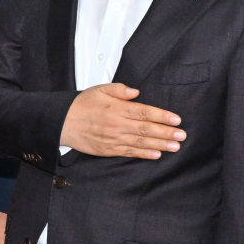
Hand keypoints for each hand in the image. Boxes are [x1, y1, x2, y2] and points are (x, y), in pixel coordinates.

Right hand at [59, 83, 184, 158]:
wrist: (61, 122)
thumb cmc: (80, 105)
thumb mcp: (99, 89)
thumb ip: (119, 89)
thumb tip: (135, 92)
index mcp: (116, 108)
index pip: (144, 112)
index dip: (162, 116)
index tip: (176, 120)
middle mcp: (116, 124)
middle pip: (146, 129)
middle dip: (166, 132)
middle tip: (181, 135)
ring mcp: (113, 138)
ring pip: (140, 142)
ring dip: (160, 144)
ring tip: (175, 146)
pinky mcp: (108, 149)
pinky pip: (129, 152)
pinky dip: (143, 154)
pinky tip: (156, 154)